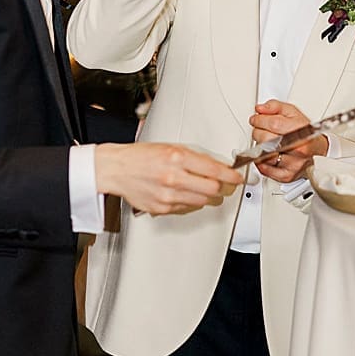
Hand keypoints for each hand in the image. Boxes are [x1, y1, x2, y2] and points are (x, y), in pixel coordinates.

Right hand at [94, 141, 245, 215]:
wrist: (116, 168)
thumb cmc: (139, 156)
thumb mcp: (167, 147)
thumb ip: (191, 157)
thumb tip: (214, 167)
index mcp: (176, 156)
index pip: (213, 169)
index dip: (231, 175)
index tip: (238, 178)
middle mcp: (174, 176)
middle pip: (213, 189)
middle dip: (220, 187)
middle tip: (221, 184)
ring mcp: (169, 195)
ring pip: (202, 201)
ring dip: (205, 195)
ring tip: (196, 187)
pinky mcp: (163, 208)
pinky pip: (187, 208)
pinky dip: (188, 202)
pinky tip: (180, 192)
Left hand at [250, 100, 327, 182]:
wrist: (316, 149)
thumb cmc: (304, 130)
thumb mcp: (292, 112)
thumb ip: (274, 106)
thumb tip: (260, 109)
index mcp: (301, 132)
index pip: (273, 124)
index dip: (259, 120)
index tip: (256, 119)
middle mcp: (299, 151)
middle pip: (266, 140)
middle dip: (258, 132)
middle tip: (261, 129)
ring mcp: (293, 165)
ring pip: (263, 155)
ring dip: (259, 147)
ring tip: (266, 142)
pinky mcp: (287, 176)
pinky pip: (264, 169)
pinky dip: (261, 160)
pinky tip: (267, 153)